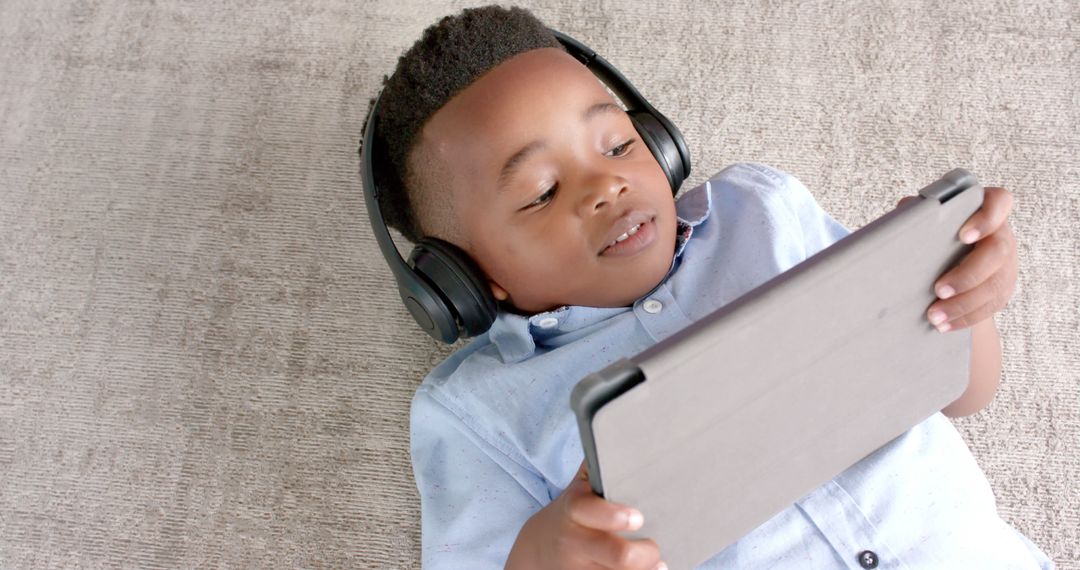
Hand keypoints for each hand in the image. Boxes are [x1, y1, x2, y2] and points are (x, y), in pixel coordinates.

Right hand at [505, 460, 665, 569]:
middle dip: (645, 554)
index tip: (638, 517)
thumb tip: (626, 427)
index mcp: (574, 510)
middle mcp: (576, 542)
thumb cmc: (574, 512)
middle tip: (657, 548)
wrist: (539, 549)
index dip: (615, 516)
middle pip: (617, 556)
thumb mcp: (579, 488)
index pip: (591, 513)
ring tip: (659, 564)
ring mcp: (581, 568)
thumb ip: (599, 466)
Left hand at [898, 186, 1017, 331]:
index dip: (986, 218)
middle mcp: (1002, 235)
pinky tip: (944, 325)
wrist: (948, 260)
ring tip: (934, 316)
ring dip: (963, 304)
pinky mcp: (1002, 289)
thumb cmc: (935, 233)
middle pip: (997, 253)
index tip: (963, 235)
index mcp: (987, 210)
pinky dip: (966, 318)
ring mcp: (1006, 264)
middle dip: (968, 275)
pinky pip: (990, 306)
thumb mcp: (928, 219)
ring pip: (994, 286)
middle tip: (938, 290)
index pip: (999, 202)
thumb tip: (904, 213)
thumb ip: (919, 211)